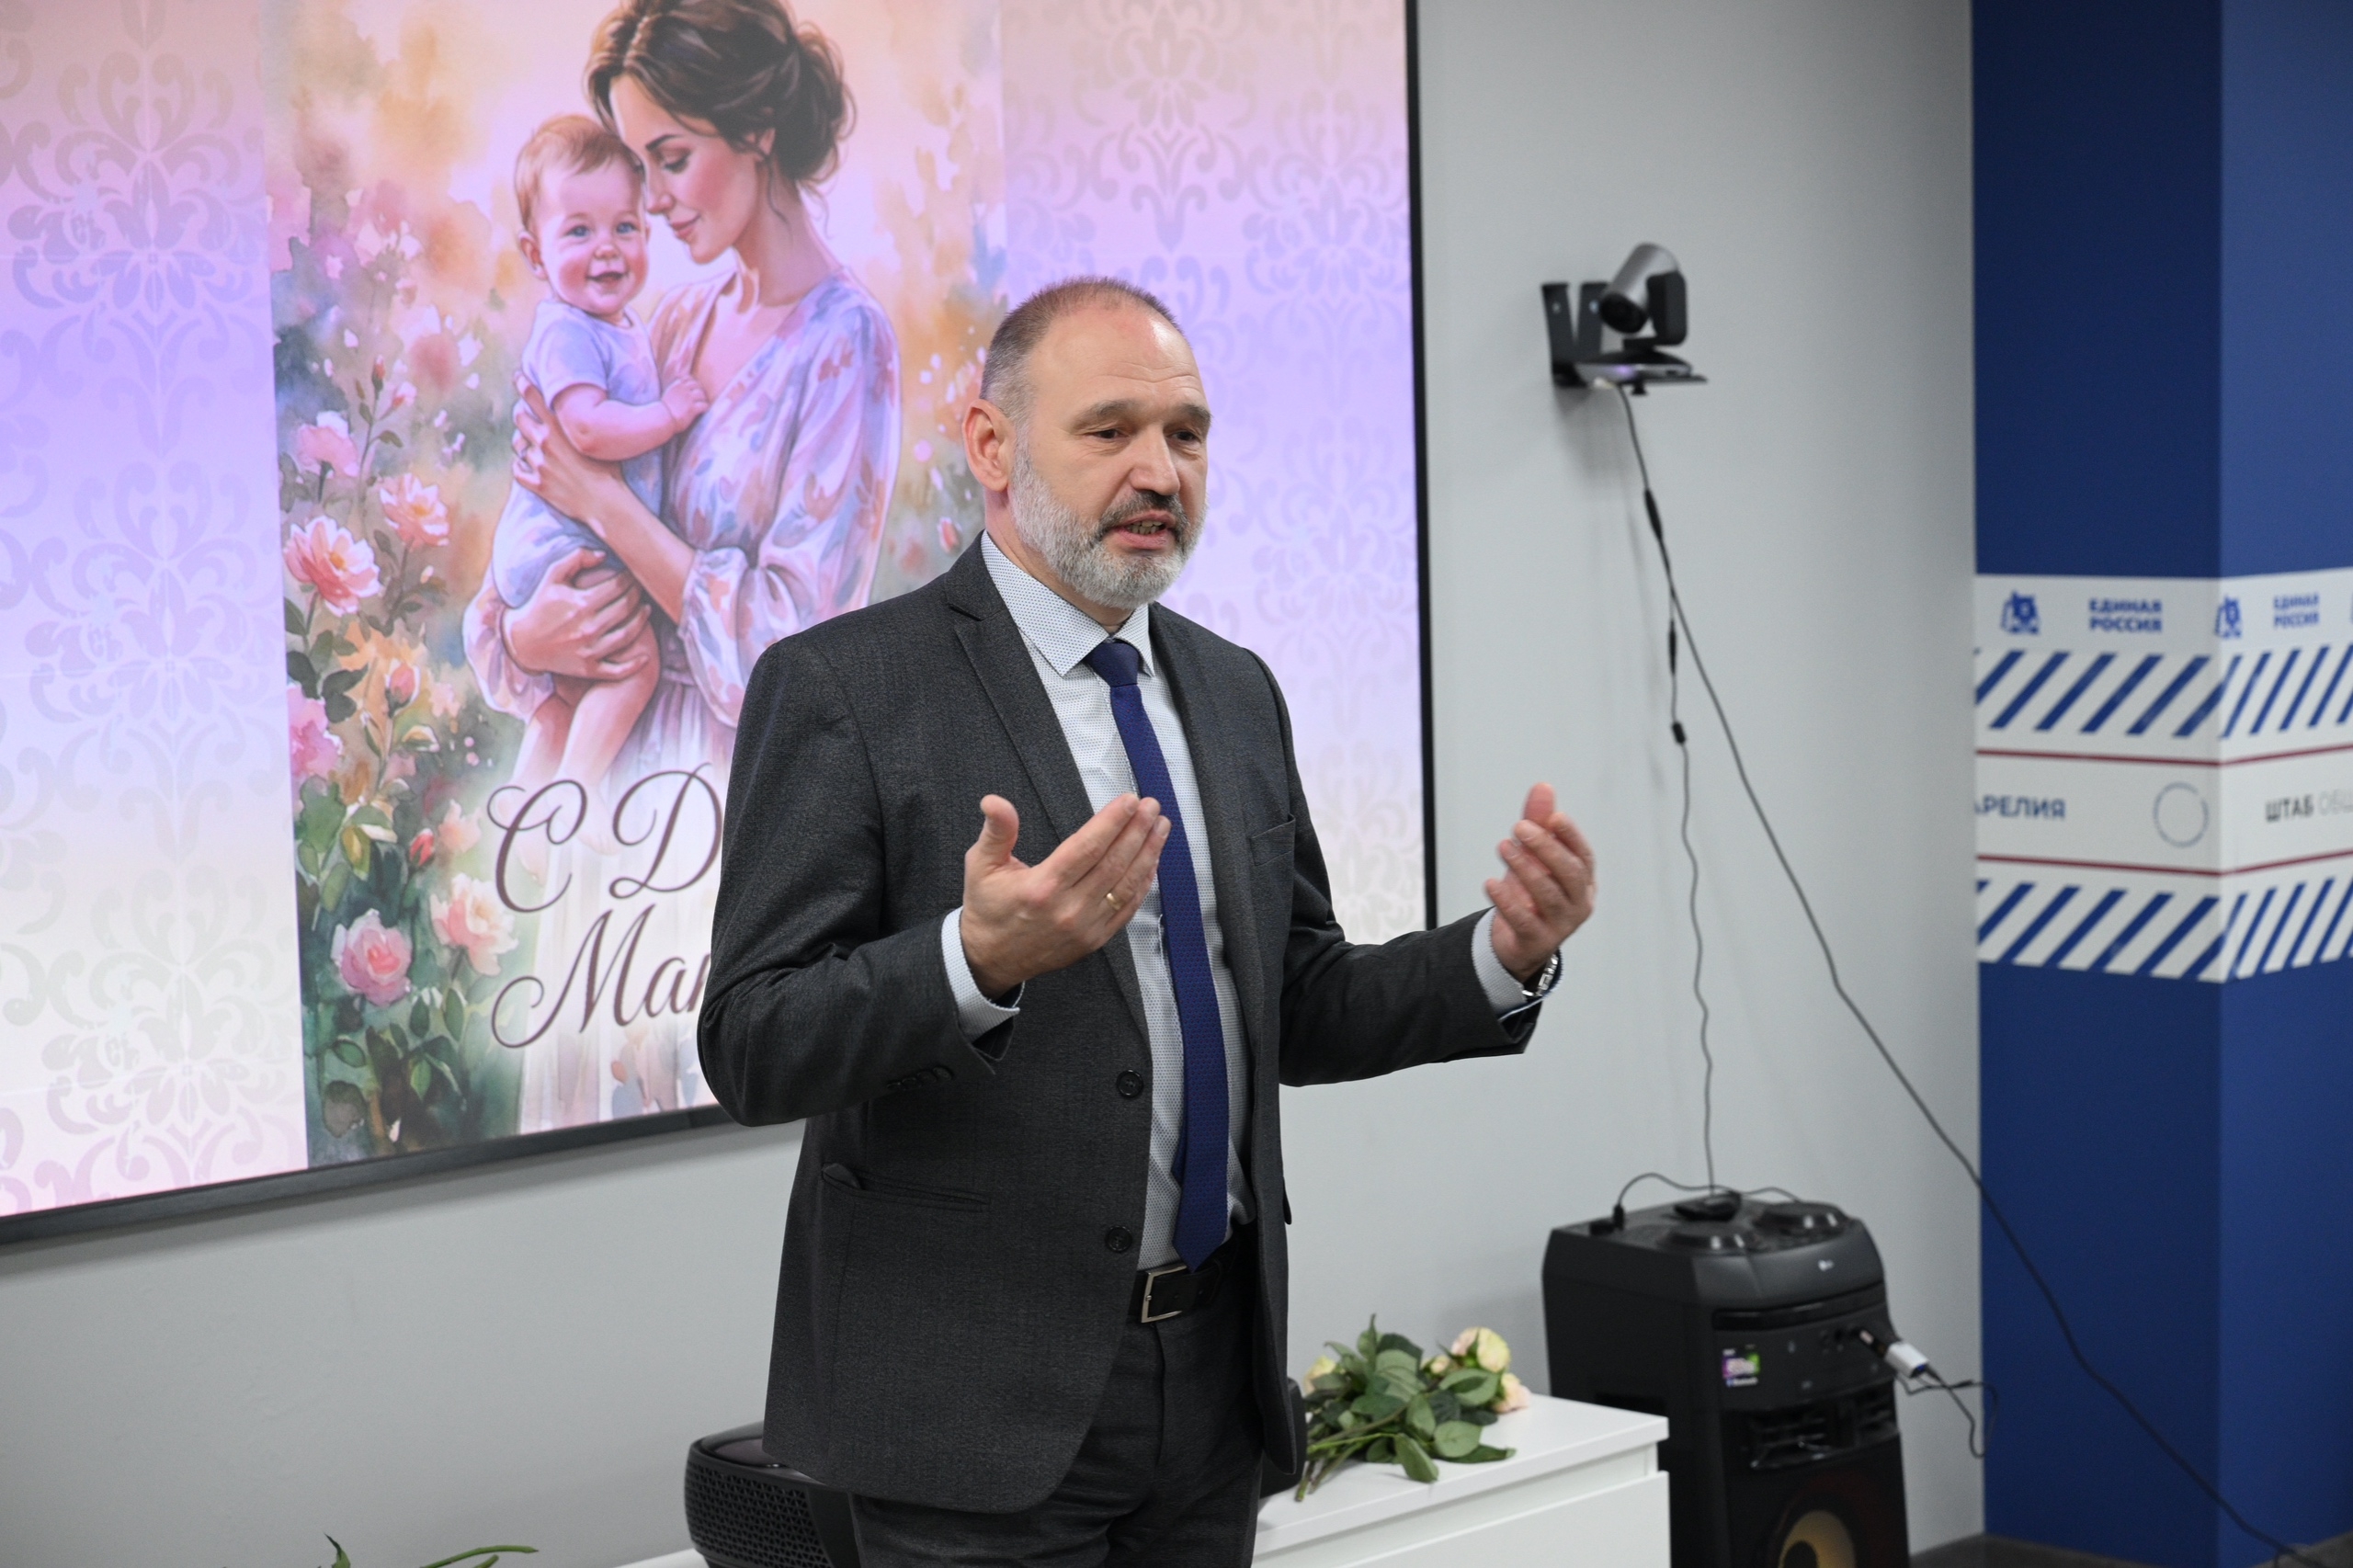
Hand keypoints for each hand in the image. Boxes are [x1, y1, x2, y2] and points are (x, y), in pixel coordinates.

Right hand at [503, 547, 653, 681]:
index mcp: (581, 604)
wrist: (521, 643)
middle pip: (625, 608)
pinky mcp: (589, 669)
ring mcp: (590, 651)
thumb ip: (576, 559)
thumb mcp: (552, 578)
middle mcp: (588, 628)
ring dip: (641, 621)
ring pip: (628, 635)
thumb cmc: (539, 606)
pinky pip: (618, 671)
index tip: (633, 575)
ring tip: (646, 610)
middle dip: (637, 595)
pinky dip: (634, 665)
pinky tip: (646, 656)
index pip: (617, 587)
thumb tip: (604, 555)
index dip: (629, 579)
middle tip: (641, 589)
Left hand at [512, 375, 623, 524]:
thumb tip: (585, 410)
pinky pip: (518, 472)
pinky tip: (526, 467)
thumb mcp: (599, 440)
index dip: (524, 384)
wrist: (606, 504)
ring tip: (529, 444)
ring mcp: (539, 464)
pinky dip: (521, 468)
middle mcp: (545, 442)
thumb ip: (584, 424)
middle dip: (521, 414)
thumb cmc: (610, 471)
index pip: (534, 397)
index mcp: (560, 428)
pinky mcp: (538, 484)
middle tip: (526, 414)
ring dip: (522, 443)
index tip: (519, 377)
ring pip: (518, 446)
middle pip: (520, 419)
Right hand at [662, 376, 710, 431]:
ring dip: (703, 399)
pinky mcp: (692, 408)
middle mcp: (683, 390)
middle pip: (697, 385)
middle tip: (699, 398)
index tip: (693, 390)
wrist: (662, 419)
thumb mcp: (669, 394)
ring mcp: (688, 399)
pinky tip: (703, 410)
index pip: (689, 378)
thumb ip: (676, 389)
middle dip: (699, 390)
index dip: (693, 383)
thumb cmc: (665, 409)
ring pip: (701, 394)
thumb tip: (681, 384)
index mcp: (676, 385)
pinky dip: (705, 407)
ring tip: (701, 404)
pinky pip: (704, 405)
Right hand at [959, 793, 1170, 997]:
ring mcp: (1085, 927)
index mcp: (1042, 887)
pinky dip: (1143, 885)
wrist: (990, 958)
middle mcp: (1068, 908)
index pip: (1087, 847)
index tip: (1130, 800)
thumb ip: (996, 831)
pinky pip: (1126, 909)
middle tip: (1152, 806)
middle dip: (1137, 831)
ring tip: (1161, 827)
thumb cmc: (988, 908)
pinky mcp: (1095, 940)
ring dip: (1148, 854)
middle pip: (1113, 863)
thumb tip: (994, 801)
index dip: (1112, 822)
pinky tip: (1152, 862)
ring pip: (1126, 885)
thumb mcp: (981, 865)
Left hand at [1484, 782, 1595, 983]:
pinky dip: (1507, 901)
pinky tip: (1490, 883)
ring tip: (1503, 846)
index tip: (1553, 817)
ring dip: (1524, 868)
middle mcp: (1578, 903)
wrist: (1518, 940)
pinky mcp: (1537, 941)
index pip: (1583, 856)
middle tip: (1518, 827)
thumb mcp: (1534, 857)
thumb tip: (1543, 786)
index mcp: (1583, 881)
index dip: (1570, 836)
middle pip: (1569, 873)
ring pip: (1547, 895)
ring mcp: (1560, 925)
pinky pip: (1524, 921)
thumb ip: (1539, 823)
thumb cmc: (1531, 892)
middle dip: (1545, 848)